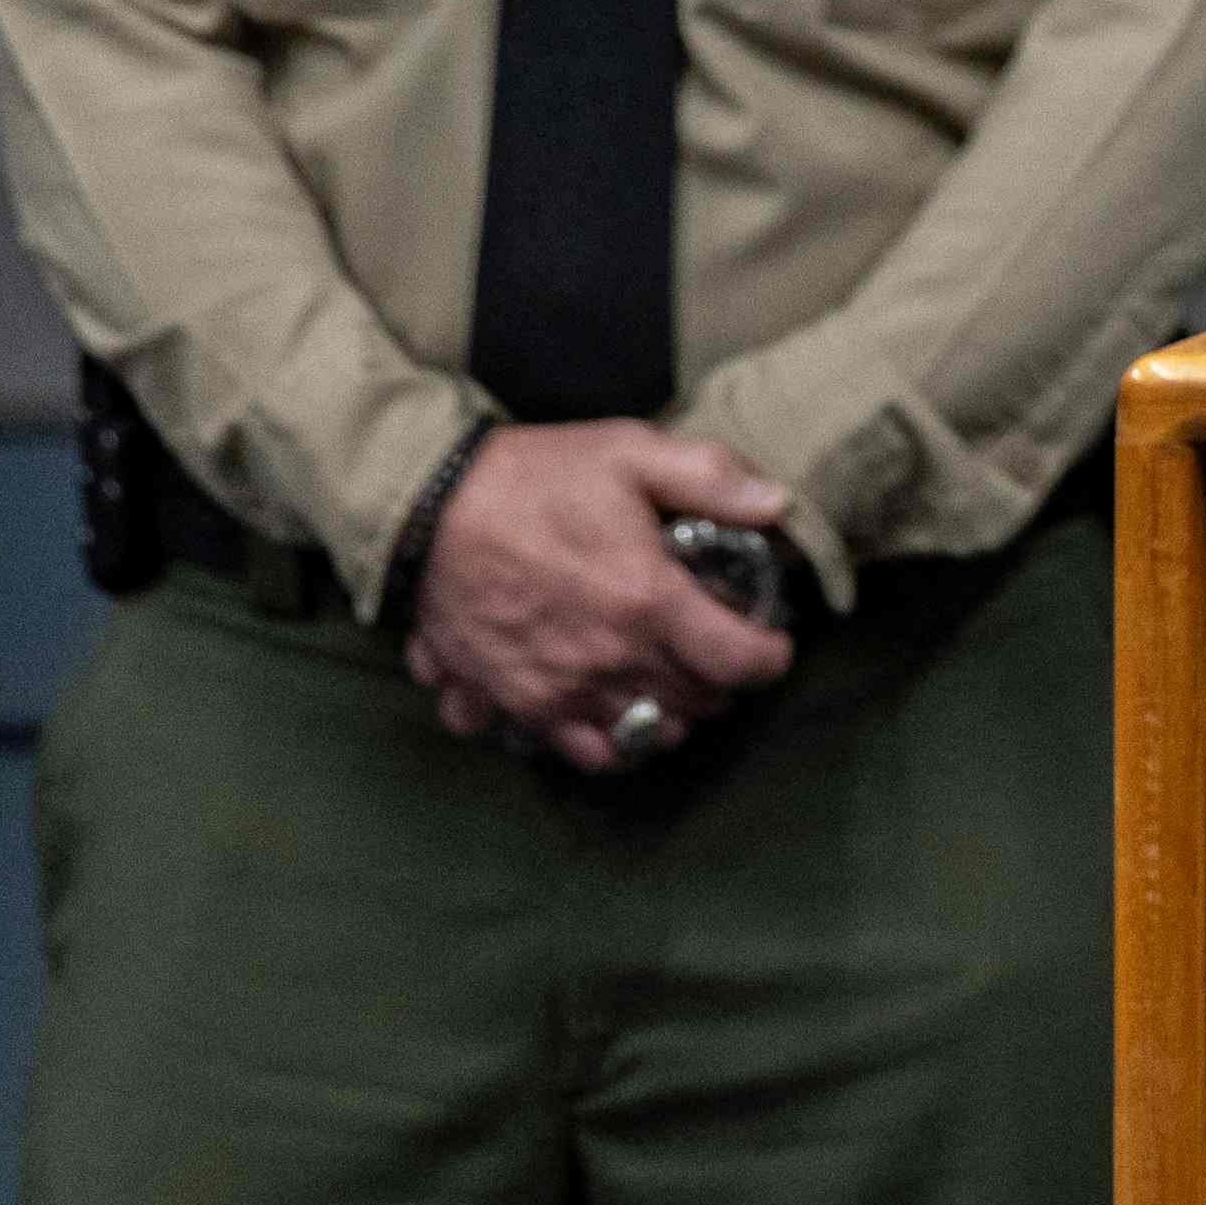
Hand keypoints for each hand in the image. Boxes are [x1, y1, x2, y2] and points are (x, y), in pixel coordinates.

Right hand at [406, 418, 800, 771]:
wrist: (428, 509)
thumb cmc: (531, 478)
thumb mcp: (628, 452)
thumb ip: (710, 477)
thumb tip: (777, 503)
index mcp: (649, 601)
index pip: (741, 663)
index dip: (770, 656)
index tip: (770, 642)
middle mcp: (611, 660)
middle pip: (698, 702)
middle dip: (720, 680)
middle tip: (716, 650)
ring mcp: (562, 691)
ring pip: (647, 735)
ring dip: (671, 715)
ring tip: (669, 683)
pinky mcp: (518, 705)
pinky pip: (583, 752)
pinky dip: (609, 742)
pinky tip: (613, 711)